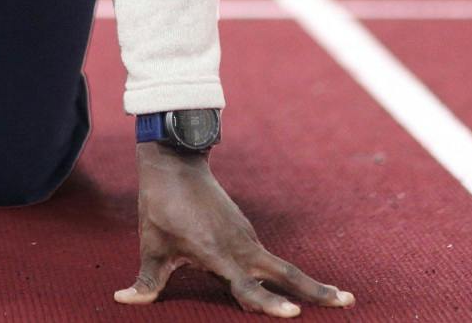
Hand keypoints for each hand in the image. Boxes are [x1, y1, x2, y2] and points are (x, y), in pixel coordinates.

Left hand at [118, 145, 354, 315]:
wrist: (175, 163)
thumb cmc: (162, 206)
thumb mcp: (151, 244)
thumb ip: (146, 279)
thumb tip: (123, 300)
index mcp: (217, 254)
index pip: (247, 288)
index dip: (269, 304)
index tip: (294, 314)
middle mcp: (240, 247)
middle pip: (286, 274)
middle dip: (316, 290)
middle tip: (348, 302)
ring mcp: (246, 238)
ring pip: (281, 266)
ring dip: (308, 283)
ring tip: (338, 297)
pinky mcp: (245, 232)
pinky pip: (268, 259)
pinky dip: (286, 276)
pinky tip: (300, 290)